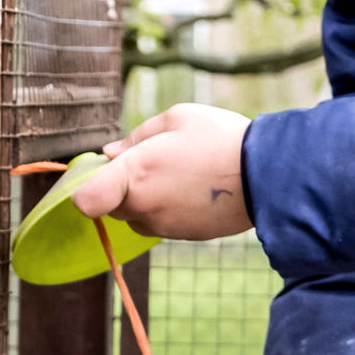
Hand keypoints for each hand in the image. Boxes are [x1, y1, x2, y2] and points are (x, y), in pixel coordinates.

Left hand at [75, 102, 253, 239]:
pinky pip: (164, 223)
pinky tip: (196, 188)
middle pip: (113, 206)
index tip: (103, 173)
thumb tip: (111, 153)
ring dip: (148, 199)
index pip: (86, 201)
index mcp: (134, 174)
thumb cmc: (220, 138)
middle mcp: (144, 207)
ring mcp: (165, 226)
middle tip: (153, 161)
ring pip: (139, 216)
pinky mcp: (186, 236)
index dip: (86, 189)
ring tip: (181, 173)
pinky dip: (171, 208)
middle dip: (123, 187)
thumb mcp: (176, 118)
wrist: (269, 175)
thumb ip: (136, 136)